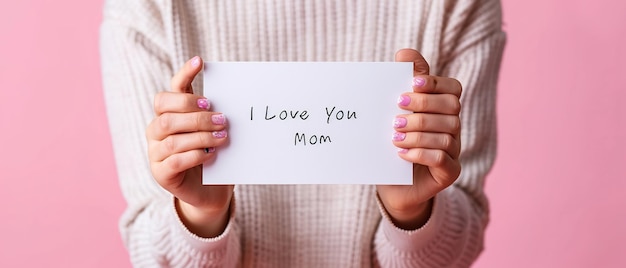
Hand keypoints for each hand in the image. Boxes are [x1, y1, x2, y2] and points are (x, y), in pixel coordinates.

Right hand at [146, 56, 232, 236]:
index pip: (172, 89)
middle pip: (167, 114)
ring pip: (171, 138)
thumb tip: (229, 101)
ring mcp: (155, 152)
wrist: (211, 191)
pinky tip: (210, 155)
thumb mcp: (215, 133)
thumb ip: (214, 117)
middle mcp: (156, 130)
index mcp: (169, 114)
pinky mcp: (161, 173)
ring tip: (222, 136)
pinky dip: (195, 155)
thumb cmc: (214, 156)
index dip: (184, 74)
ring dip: (200, 136)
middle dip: (195, 114)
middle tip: (221, 118)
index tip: (201, 61)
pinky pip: (175, 160)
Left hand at [376, 49, 461, 229]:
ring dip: (418, 133)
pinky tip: (402, 154)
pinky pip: (444, 159)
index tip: (411, 83)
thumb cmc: (391, 145)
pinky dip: (422, 153)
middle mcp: (452, 128)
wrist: (391, 187)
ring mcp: (454, 151)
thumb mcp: (391, 116)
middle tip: (396, 115)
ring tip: (394, 137)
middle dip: (423, 108)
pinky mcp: (448, 173)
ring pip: (448, 134)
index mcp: (442, 109)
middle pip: (452, 108)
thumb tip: (405, 54)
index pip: (452, 88)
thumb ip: (400, 86)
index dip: (435, 83)